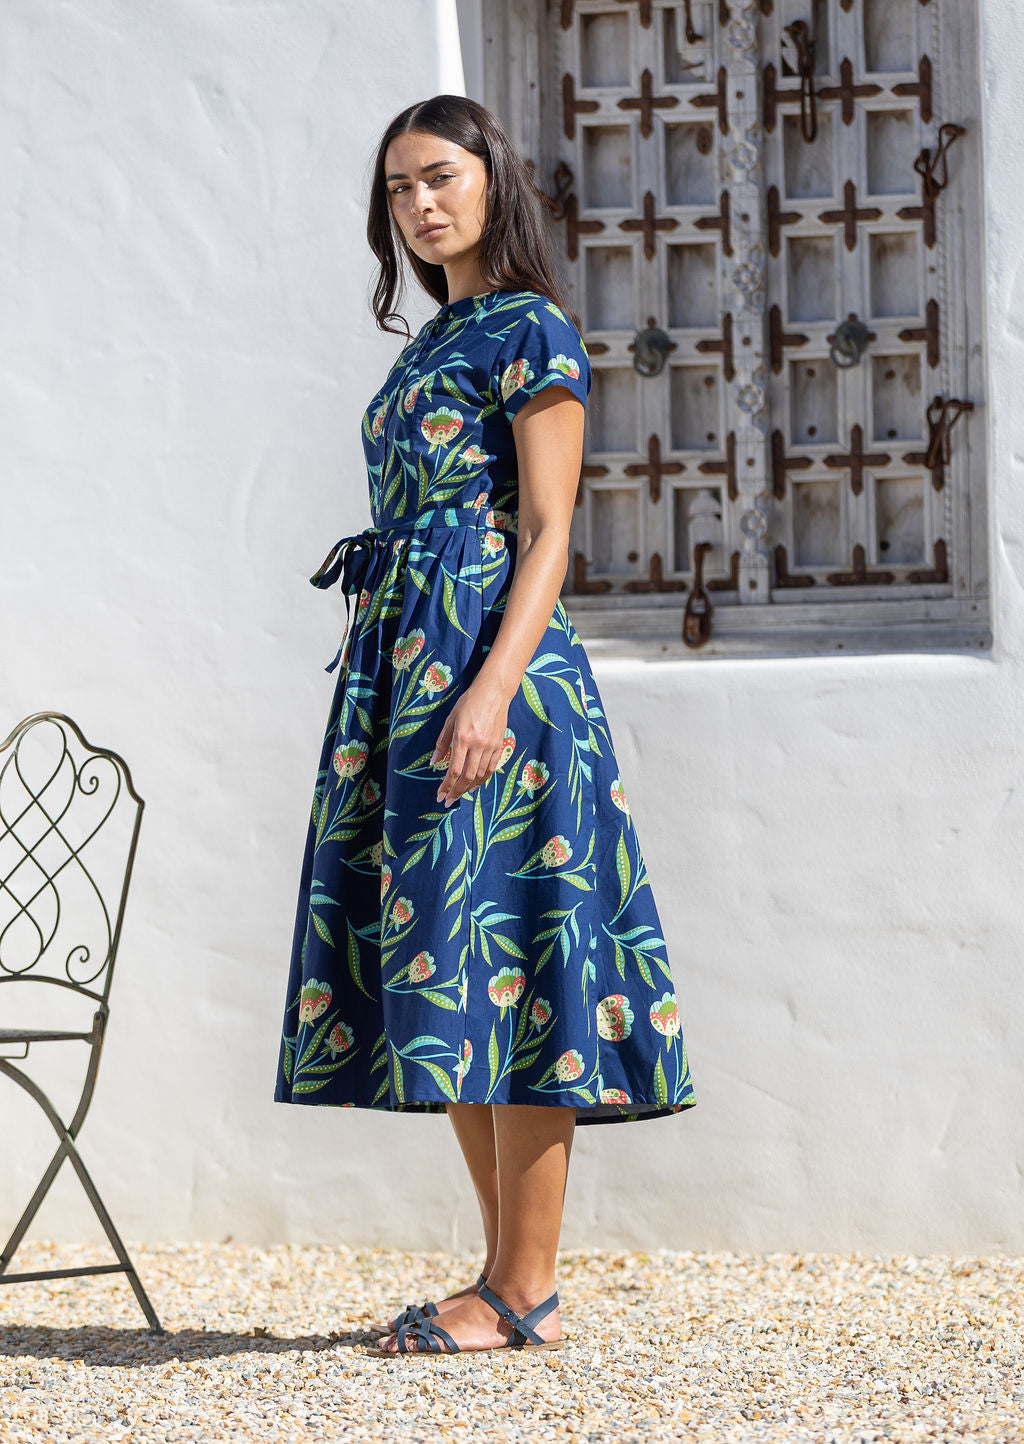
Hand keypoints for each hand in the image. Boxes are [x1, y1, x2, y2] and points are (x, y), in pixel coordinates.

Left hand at [431, 680, 510, 806]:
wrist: (494, 693)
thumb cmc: (469, 703)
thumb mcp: (450, 720)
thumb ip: (442, 742)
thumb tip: (434, 762)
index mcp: (463, 738)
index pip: (454, 769)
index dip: (446, 785)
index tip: (440, 795)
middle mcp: (478, 745)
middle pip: (467, 777)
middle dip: (457, 792)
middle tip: (448, 801)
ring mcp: (490, 746)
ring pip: (481, 775)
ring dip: (469, 788)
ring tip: (460, 793)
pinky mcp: (499, 745)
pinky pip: (491, 768)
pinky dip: (482, 779)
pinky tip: (475, 784)